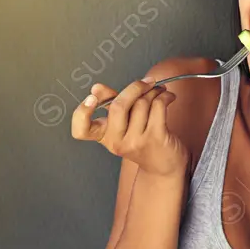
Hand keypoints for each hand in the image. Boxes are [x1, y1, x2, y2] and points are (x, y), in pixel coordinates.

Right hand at [71, 77, 189, 176]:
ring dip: (154, 91)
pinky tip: (168, 97)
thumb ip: (111, 104)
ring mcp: (136, 141)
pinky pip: (158, 106)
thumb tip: (97, 87)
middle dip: (135, 87)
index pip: (81, 130)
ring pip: (142, 103)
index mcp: (104, 136)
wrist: (163, 166)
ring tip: (160, 91)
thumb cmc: (142, 141)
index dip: (82, 112)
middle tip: (148, 82)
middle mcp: (117, 141)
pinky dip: (164, 96)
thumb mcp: (123, 125)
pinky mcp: (156, 137)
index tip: (92, 97)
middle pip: (118, 106)